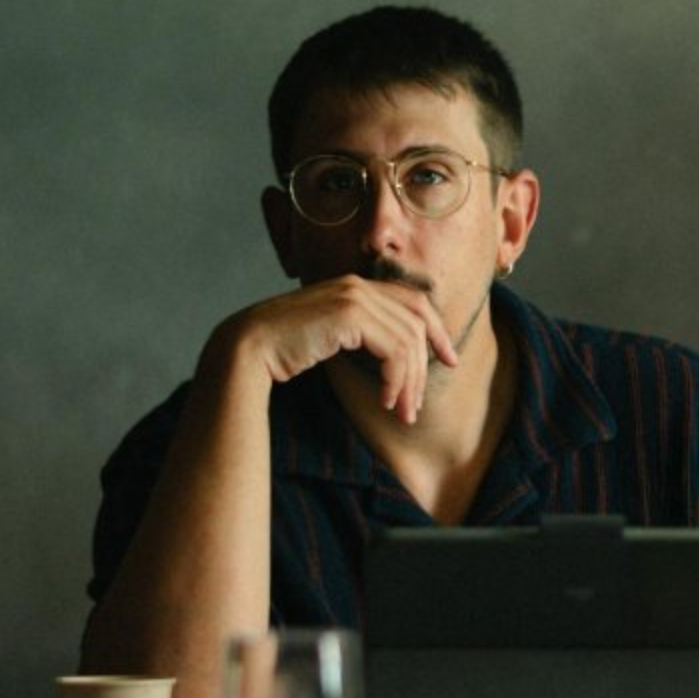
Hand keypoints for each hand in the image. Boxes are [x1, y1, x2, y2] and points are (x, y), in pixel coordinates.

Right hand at [216, 275, 459, 423]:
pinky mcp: (349, 314)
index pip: (414, 301)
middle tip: (415, 406)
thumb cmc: (284, 350)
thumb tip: (395, 357)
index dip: (437, 330)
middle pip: (417, 323)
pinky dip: (396, 379)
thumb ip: (360, 335)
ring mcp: (354, 296)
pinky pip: (393, 349)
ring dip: (410, 382)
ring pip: (408, 339)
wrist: (248, 349)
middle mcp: (358, 285)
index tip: (449, 359)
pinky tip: (386, 401)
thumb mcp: (331, 338)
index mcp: (356, 286)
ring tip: (402, 412)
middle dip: (424, 368)